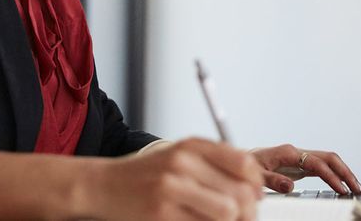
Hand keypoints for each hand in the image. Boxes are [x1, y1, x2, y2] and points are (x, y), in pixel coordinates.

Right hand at [92, 137, 263, 219]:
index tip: (254, 195)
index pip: (244, 163)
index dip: (257, 184)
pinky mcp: (161, 215)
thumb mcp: (179, 156)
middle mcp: (182, 164)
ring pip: (227, 213)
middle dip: (248, 210)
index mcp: (190, 146)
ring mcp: (171, 189)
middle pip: (240, 192)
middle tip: (242, 216)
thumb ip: (213, 163)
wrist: (103, 185)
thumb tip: (253, 185)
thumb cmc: (146, 175)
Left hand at [249, 144, 360, 194]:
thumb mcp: (254, 175)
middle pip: (328, 157)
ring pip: (327, 161)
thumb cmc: (245, 167)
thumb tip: (291, 186)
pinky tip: (341, 184)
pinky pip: (321, 167)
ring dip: (342, 172)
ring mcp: (298, 157)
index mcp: (287, 152)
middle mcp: (296, 152)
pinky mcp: (298, 164)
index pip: (316, 163)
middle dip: (344, 171)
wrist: (237, 162)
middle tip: (357, 187)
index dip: (331, 176)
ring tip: (355, 187)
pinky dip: (334, 174)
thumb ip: (272, 180)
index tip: (341, 189)